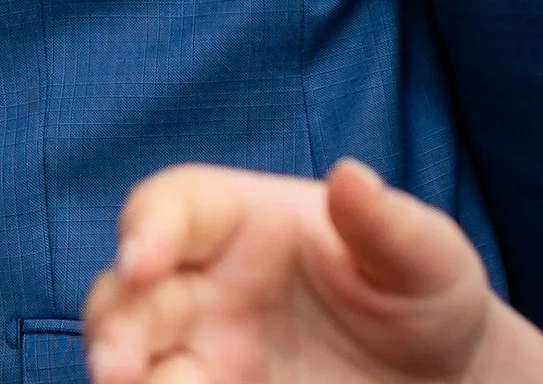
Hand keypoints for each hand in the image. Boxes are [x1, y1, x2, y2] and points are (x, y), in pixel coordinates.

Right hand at [84, 160, 542, 383]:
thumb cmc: (425, 295)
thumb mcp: (428, 258)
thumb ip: (389, 225)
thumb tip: (353, 177)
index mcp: (236, 222)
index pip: (169, 207)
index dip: (145, 227)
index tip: (141, 261)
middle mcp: (204, 285)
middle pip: (129, 292)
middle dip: (114, 325)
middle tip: (115, 368)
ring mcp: (208, 352)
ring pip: (135, 354)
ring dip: (120, 372)